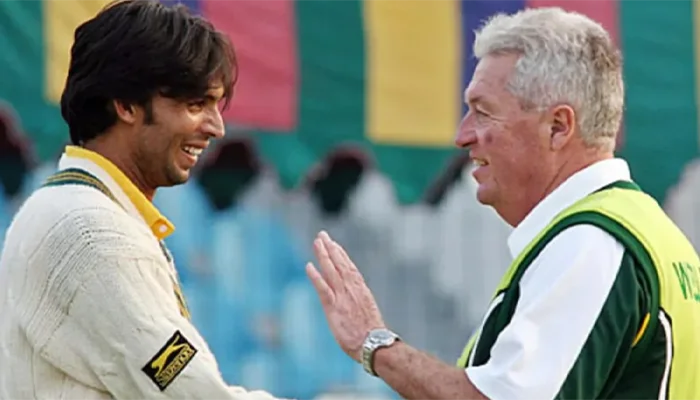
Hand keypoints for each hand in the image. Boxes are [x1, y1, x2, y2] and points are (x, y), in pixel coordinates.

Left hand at [306, 231, 385, 361]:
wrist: (374, 344)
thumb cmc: (372, 335)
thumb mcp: (368, 314)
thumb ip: (359, 305)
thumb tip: (354, 305)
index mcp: (362, 290)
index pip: (350, 268)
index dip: (341, 255)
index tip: (334, 245)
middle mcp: (352, 289)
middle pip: (340, 264)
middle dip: (331, 248)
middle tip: (322, 235)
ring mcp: (343, 297)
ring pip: (331, 271)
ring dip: (323, 255)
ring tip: (317, 242)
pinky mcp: (333, 307)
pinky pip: (323, 288)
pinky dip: (316, 276)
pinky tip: (309, 266)